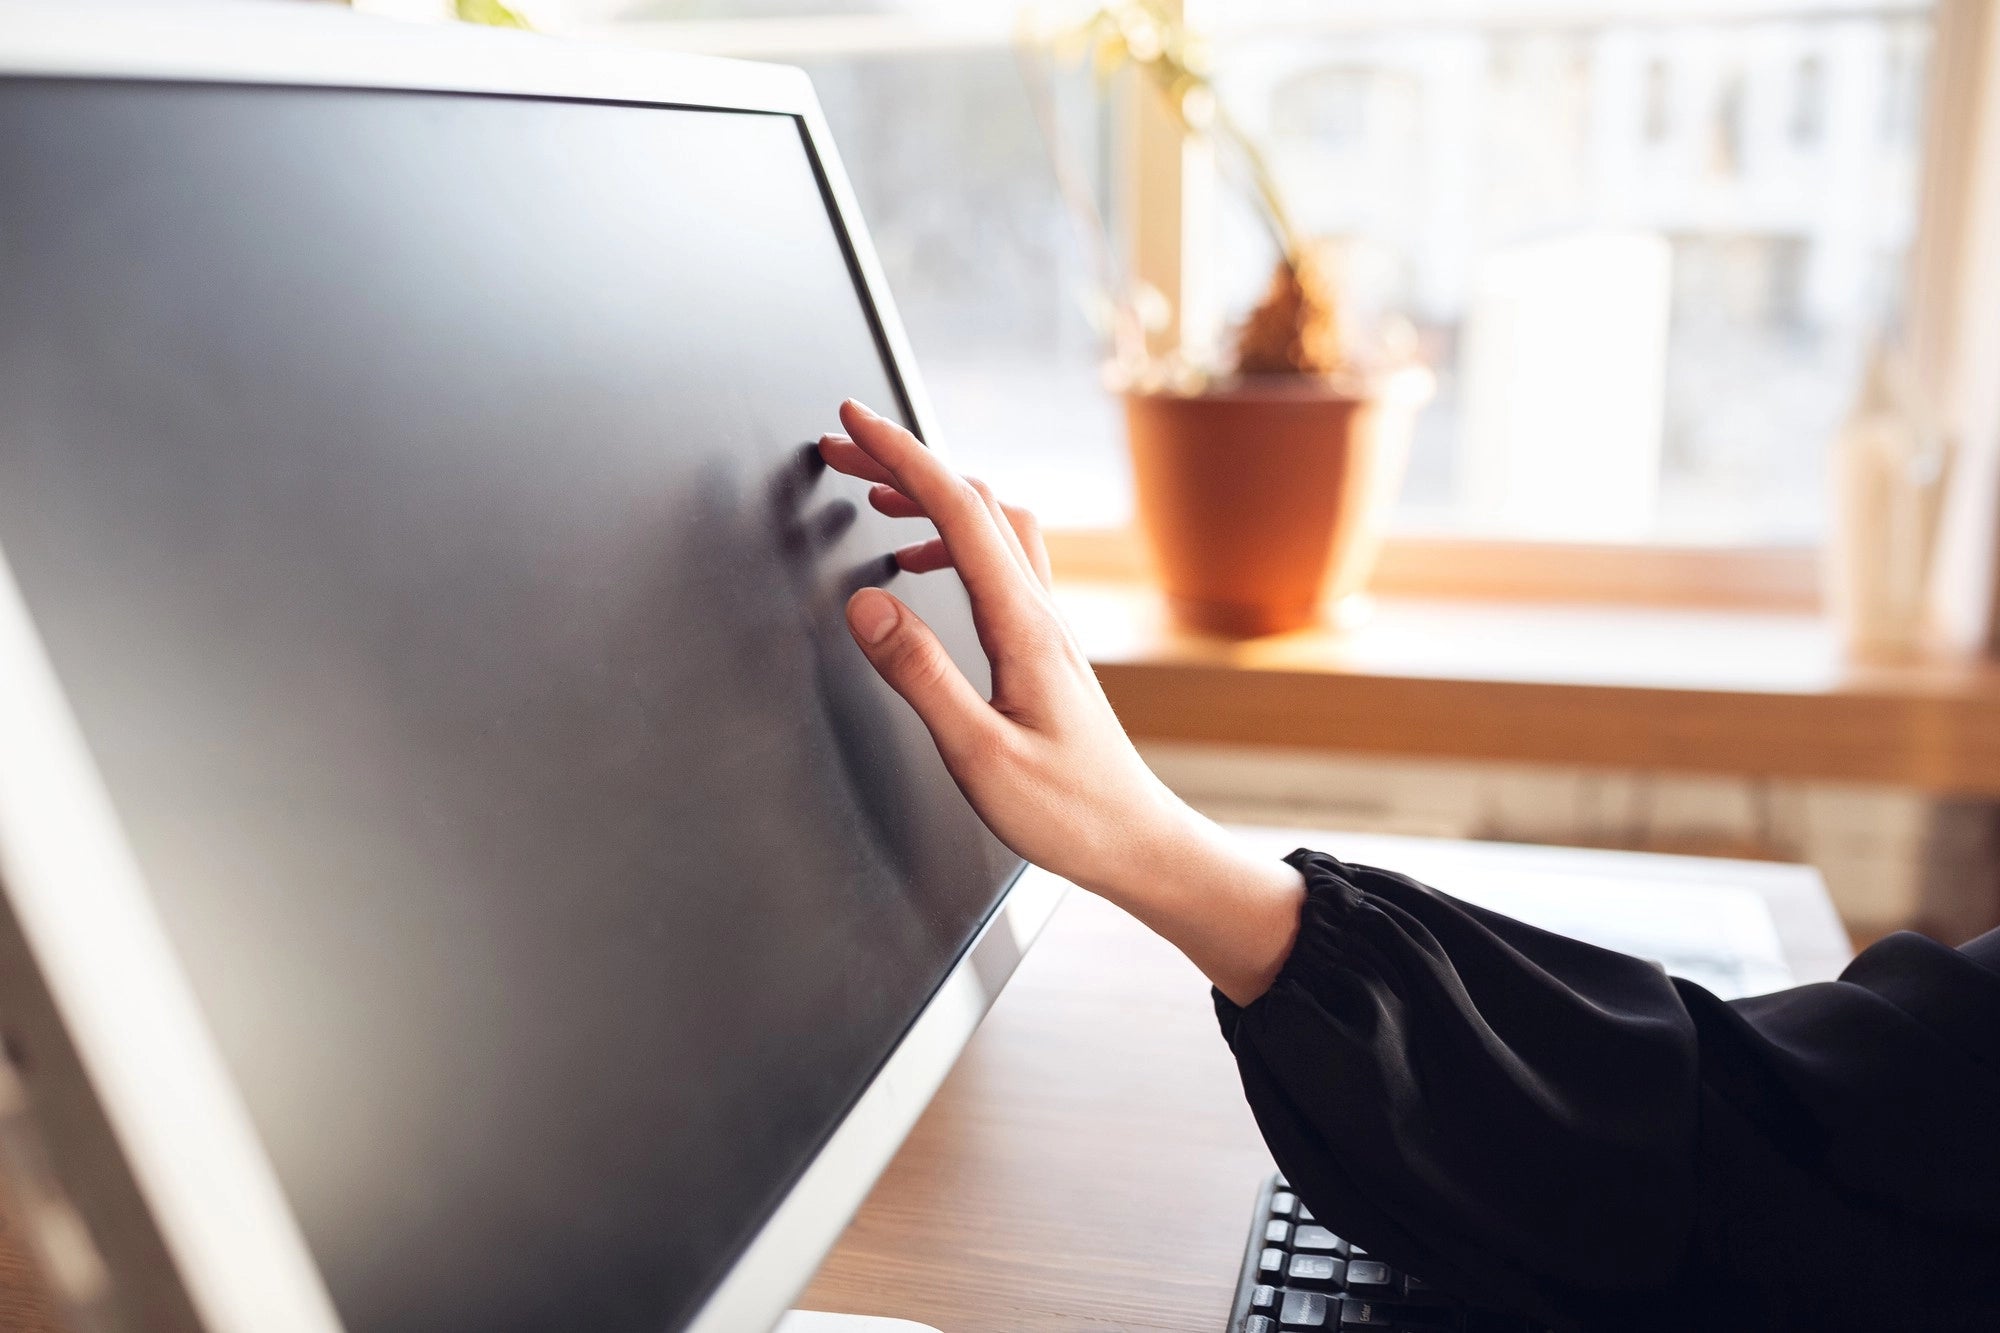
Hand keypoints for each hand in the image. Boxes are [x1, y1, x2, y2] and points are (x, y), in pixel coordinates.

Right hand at [818, 400, 1303, 1004]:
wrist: (1135, 842)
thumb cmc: (1068, 812)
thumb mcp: (978, 754)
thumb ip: (920, 674)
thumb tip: (866, 601)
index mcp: (1022, 626)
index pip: (957, 511)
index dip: (901, 455)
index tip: (852, 421)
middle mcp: (1040, 612)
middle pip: (972, 502)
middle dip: (903, 462)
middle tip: (841, 449)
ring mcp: (1047, 625)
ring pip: (990, 525)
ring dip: (929, 496)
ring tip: (872, 494)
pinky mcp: (1045, 646)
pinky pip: (998, 561)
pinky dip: (950, 539)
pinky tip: (919, 564)